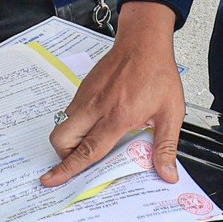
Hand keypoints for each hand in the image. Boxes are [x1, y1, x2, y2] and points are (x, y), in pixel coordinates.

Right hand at [42, 2, 183, 186]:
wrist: (144, 41)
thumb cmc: (158, 73)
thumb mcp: (171, 112)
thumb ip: (166, 146)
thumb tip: (168, 174)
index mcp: (117, 117)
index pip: (87, 150)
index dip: (68, 169)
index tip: (51, 180)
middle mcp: (96, 108)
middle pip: (62, 139)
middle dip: (64, 157)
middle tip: (79, 162)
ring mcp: (86, 97)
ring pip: (63, 125)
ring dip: (69, 140)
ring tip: (89, 143)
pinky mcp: (83, 88)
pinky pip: (70, 112)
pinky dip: (75, 125)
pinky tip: (95, 124)